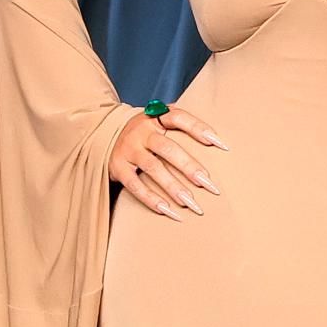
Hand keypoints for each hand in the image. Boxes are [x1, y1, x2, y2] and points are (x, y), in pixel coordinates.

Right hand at [109, 103, 226, 217]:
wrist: (105, 134)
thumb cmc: (145, 132)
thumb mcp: (159, 120)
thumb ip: (181, 124)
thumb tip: (218, 139)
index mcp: (155, 117)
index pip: (179, 118)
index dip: (199, 128)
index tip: (221, 145)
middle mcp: (141, 131)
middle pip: (168, 148)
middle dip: (190, 167)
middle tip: (209, 184)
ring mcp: (128, 149)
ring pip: (153, 168)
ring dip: (174, 187)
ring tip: (192, 203)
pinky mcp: (118, 167)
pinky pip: (135, 185)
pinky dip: (151, 199)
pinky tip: (167, 210)